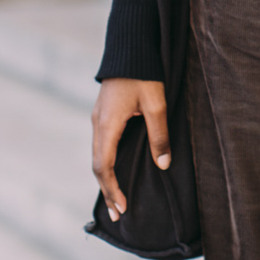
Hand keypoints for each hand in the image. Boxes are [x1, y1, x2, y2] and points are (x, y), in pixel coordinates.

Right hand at [92, 76, 168, 219]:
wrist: (130, 46)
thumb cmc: (144, 73)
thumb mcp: (156, 105)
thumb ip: (159, 135)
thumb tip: (163, 164)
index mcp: (107, 125)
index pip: (104, 166)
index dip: (112, 189)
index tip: (122, 208)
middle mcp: (97, 124)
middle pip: (97, 165)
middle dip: (106, 190)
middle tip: (117, 214)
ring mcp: (98, 118)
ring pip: (97, 155)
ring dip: (105, 178)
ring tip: (115, 198)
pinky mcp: (103, 113)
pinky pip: (101, 145)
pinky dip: (105, 164)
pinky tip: (115, 170)